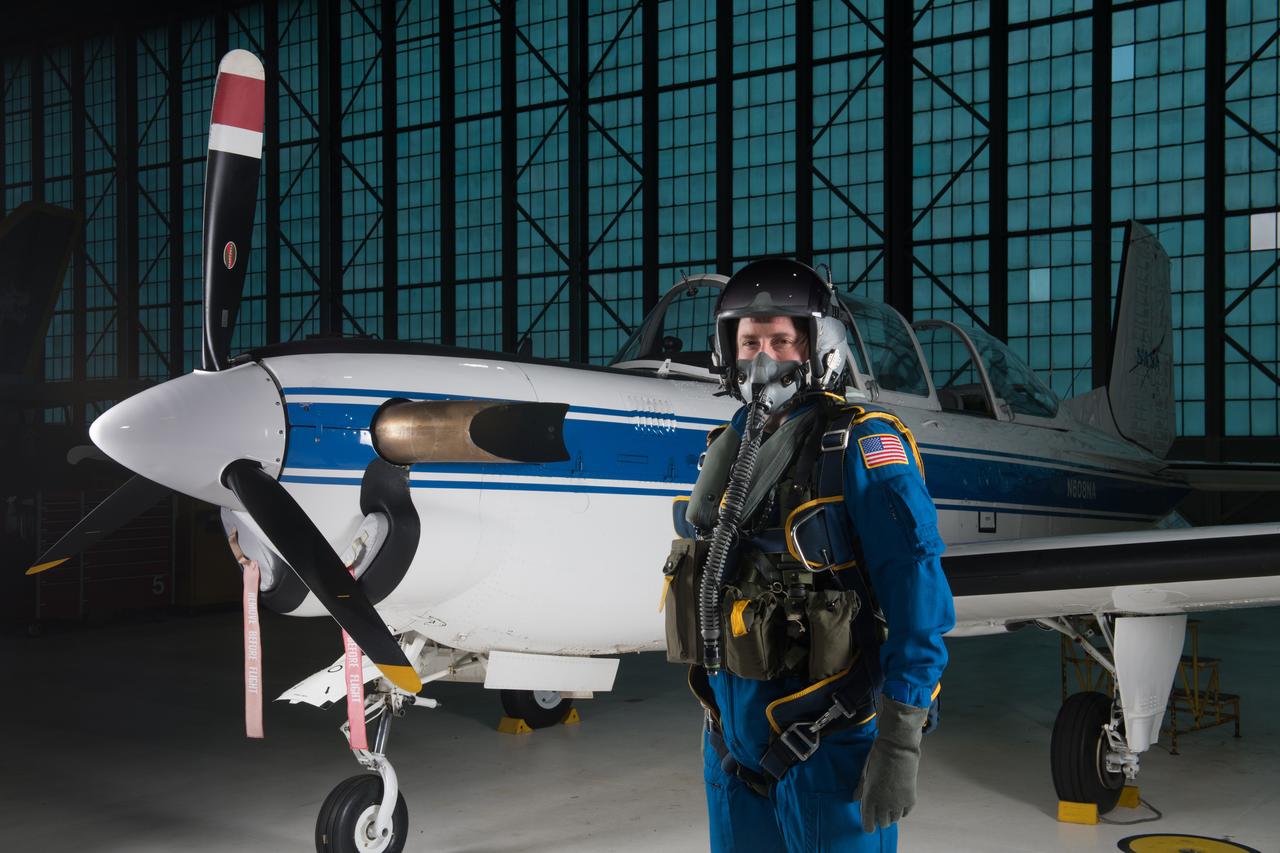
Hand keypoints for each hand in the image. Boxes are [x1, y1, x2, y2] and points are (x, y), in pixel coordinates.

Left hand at [853, 695, 929, 832]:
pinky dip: (901, 810)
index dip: (868, 826)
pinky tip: (898, 802)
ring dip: (890, 815)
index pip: (868, 823)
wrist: (898, 749)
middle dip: (879, 819)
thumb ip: (861, 788)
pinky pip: (905, 813)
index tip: (869, 826)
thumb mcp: (865, 772)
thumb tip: (854, 799)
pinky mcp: (910, 799)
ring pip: (894, 819)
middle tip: (878, 811)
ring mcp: (898, 803)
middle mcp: (884, 804)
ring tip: (888, 806)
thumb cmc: (878, 758)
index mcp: (870, 798)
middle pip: (883, 822)